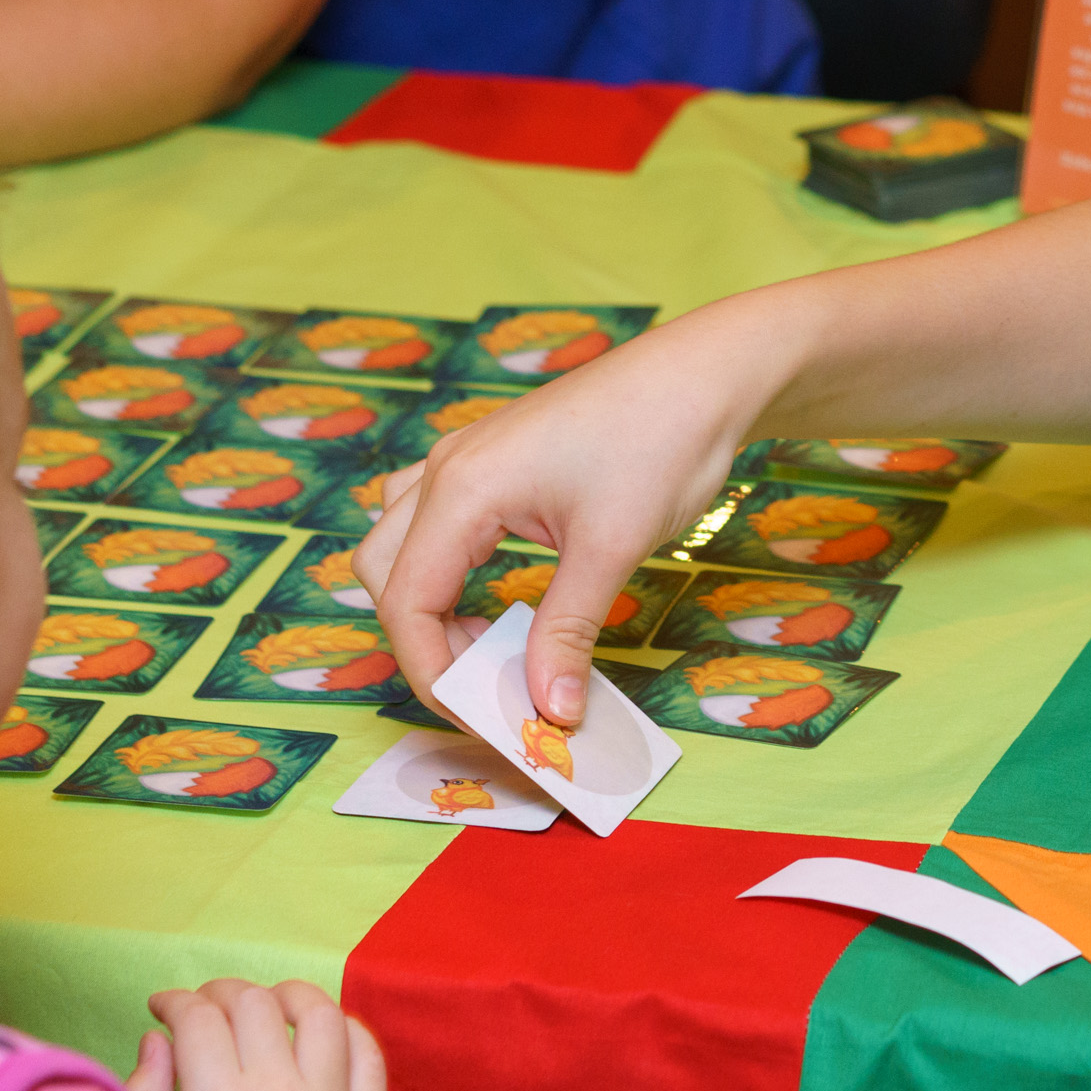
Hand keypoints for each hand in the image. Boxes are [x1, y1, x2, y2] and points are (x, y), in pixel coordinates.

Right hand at [124, 978, 387, 1090]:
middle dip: (220, 993)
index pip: (200, 1019)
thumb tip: (158, 1037)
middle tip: (204, 1008)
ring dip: (287, 996)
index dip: (175, 1002)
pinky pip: (370, 1055)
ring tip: (265, 1004)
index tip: (163, 1008)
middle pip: (254, 1005)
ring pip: (320, 1014)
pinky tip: (320, 1033)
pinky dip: (345, 1029)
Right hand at [356, 302, 785, 727]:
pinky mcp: (494, 456)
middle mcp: (448, 468)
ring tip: (491, 643)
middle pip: (384, 572)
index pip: (405, 602)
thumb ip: (567, 632)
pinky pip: (434, 517)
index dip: (432, 673)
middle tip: (487, 684)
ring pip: (400, 542)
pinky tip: (498, 591)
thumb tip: (548, 712)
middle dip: (422, 640)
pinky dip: (446, 565)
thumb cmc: (661, 442)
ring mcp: (467, 456)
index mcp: (461, 488)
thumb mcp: (611, 549)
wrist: (706, 372)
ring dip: (425, 601)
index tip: (482, 718)